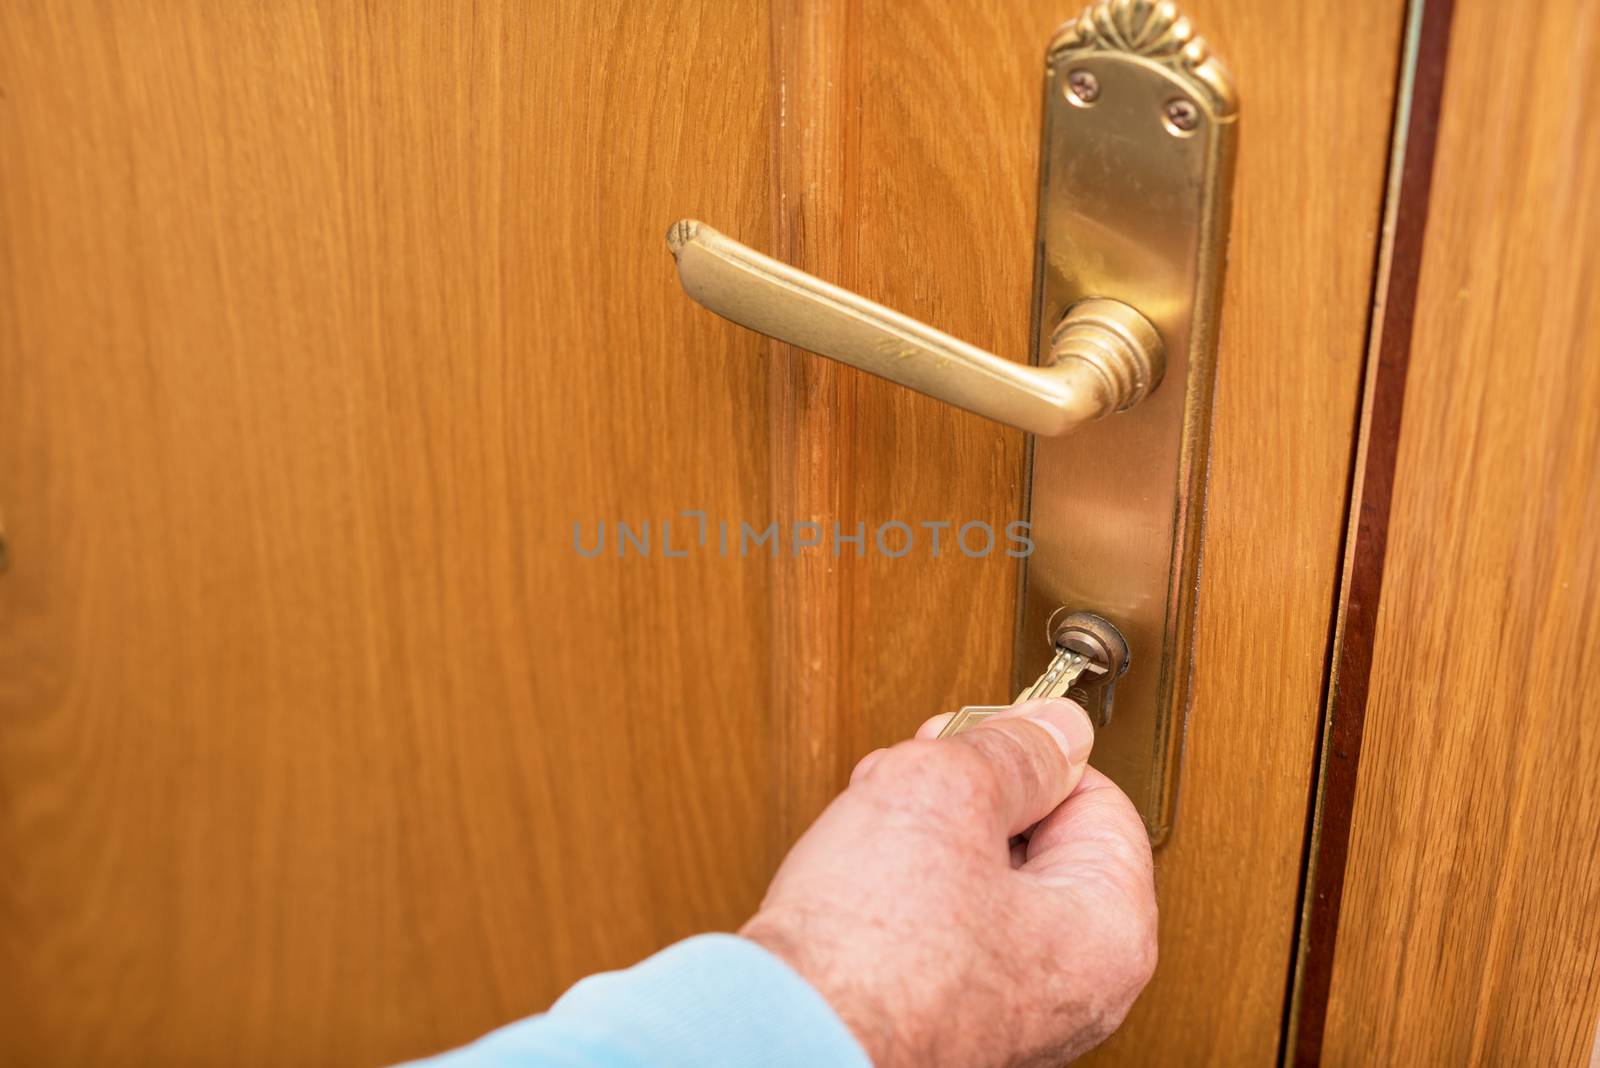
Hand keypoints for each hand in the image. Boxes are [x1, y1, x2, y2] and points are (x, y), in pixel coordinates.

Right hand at [741, 698, 1156, 1067]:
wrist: (782, 1036)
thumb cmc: (869, 947)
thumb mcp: (946, 793)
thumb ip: (1014, 749)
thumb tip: (1058, 728)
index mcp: (1107, 936)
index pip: (1099, 800)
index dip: (1028, 752)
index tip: (976, 734)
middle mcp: (1073, 988)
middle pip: (1038, 842)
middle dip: (968, 794)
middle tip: (914, 774)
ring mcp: (1008, 1010)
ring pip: (981, 881)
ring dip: (925, 833)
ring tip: (872, 819)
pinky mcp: (945, 1018)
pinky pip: (941, 928)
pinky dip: (900, 888)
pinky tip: (855, 871)